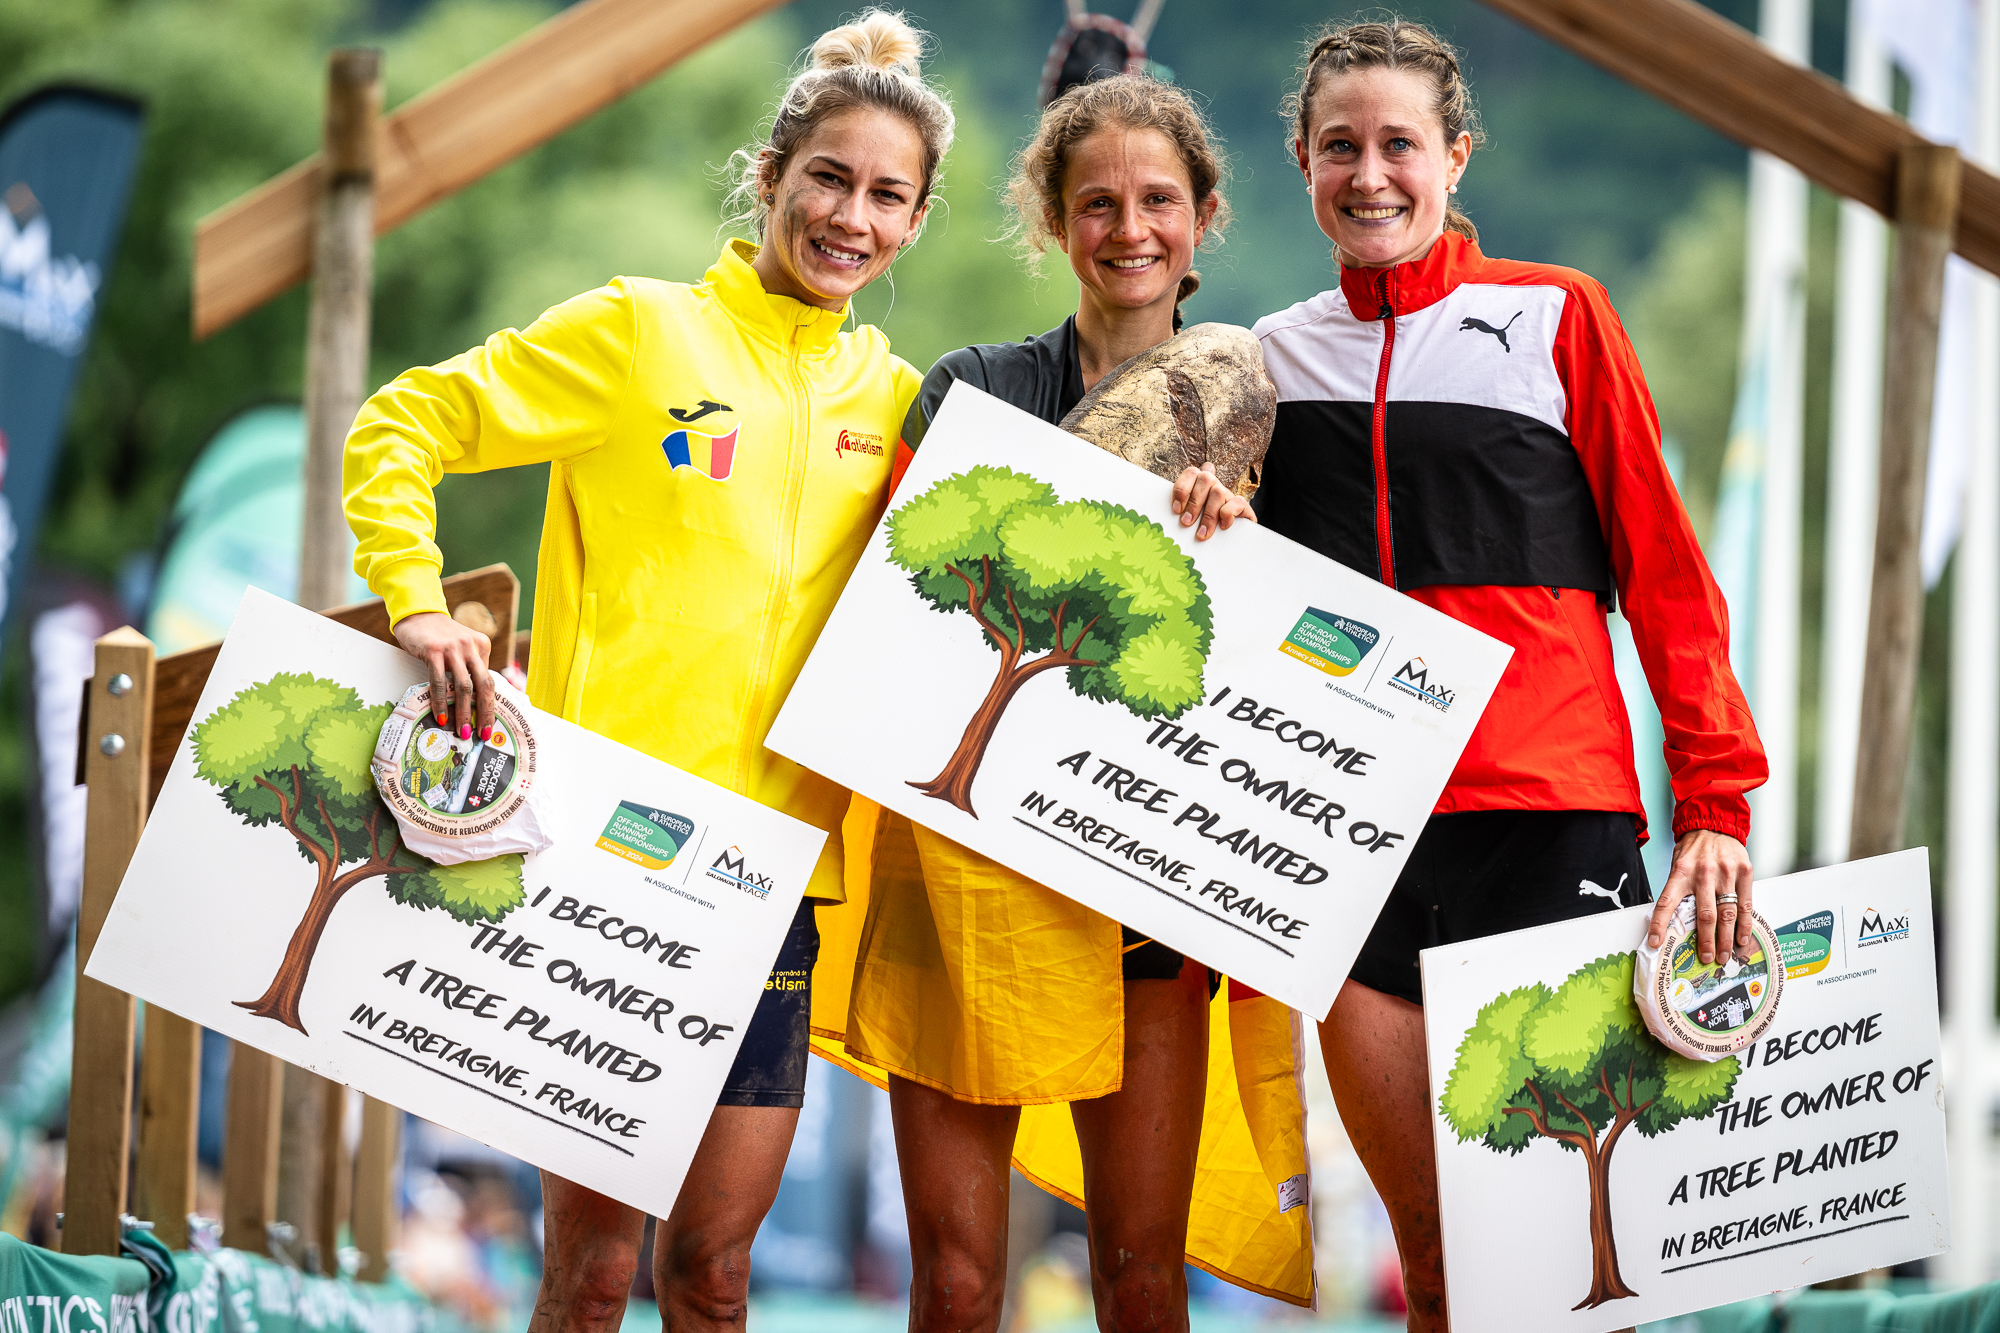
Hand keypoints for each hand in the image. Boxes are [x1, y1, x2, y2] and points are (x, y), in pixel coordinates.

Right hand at [392, 612, 494, 741]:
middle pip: (484, 685)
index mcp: (482, 646)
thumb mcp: (462, 647)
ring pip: (464, 687)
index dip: (490, 705)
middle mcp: (471, 646)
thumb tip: (474, 701)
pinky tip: (441, 717)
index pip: (490, 681)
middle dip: (484, 712)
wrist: (417, 614)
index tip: (489, 724)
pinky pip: (439, 682)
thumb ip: (470, 667)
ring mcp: (453, 648)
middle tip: (482, 733)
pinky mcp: (434, 651)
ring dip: (463, 712)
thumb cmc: (439, 636)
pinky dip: (441, 702)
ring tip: (462, 731)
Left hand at [1171, 463, 1256, 540]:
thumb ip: (1181, 512)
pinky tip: (1223, 527)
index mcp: (1200, 484)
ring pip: (1219, 492)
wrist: (1231, 539)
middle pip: (1206, 478)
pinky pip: (1237, 502)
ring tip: (1201, 533)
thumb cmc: (1202, 528)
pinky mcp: (1243, 507)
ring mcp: (1229, 495)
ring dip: (1208, 514)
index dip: (1182, 488)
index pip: (1191, 472)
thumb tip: (1167, 518)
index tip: (1176, 509)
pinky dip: (1228, 514)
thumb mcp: (1189, 519)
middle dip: (1194, 503)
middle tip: (1186, 523)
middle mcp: (1215, 485)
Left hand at [1646, 830, 1752, 964]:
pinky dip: (1744, 925)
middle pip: (1704, 915)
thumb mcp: (1678, 865)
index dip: (1659, 924)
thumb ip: (1678, 890)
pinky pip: (1745, 904)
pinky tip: (1741, 939)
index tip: (1655, 943)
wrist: (1714, 824)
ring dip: (1725, 938)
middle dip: (1705, 940)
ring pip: (1727, 913)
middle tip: (1705, 958)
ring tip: (1723, 956)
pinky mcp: (1744, 871)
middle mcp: (1703, 873)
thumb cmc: (1693, 850)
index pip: (1666, 902)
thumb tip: (1674, 923)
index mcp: (1680, 872)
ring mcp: (1726, 872)